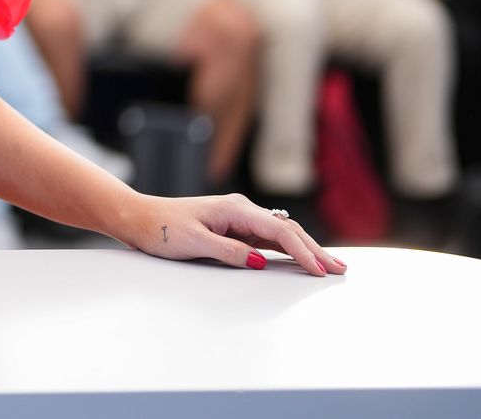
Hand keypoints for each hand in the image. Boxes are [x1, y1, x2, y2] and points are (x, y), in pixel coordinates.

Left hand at [119, 190, 345, 276]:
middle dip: (315, 250)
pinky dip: (289, 248)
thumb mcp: (193, 243)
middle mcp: (240, 209)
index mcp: (234, 209)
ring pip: (281, 233)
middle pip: (287, 230)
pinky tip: (302, 257)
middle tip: (340, 270)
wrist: (140, 218)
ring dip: (306, 249)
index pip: (278, 231)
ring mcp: (239, 217)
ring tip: (331, 266)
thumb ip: (228, 252)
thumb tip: (260, 261)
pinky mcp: (234, 227)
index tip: (321, 269)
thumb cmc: (162, 229)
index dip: (303, 251)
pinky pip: (268, 238)